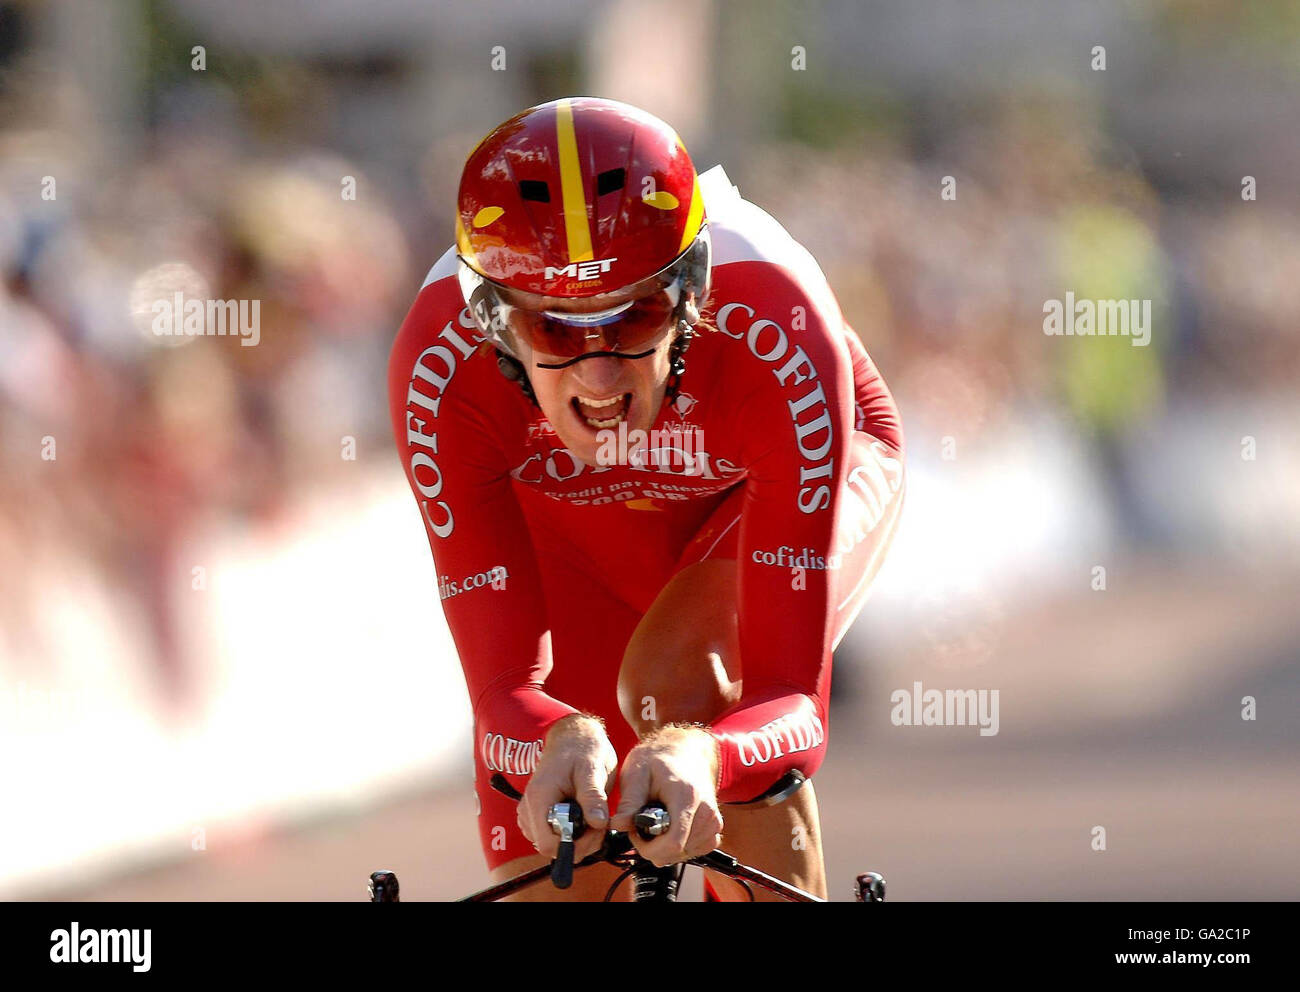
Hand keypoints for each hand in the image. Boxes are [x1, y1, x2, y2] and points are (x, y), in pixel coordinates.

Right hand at [517, 714, 617, 861]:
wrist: (574, 736)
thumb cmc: (583, 749)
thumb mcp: (592, 770)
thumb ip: (593, 797)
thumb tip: (598, 823)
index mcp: (539, 797)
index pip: (547, 844)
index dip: (573, 845)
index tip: (594, 831)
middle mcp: (529, 808)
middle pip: (549, 847)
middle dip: (579, 842)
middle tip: (600, 823)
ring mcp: (532, 812)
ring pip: (552, 844)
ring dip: (577, 839)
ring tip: (594, 816)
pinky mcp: (539, 814)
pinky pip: (553, 836)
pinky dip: (571, 834)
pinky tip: (585, 817)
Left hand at [611, 725, 722, 866]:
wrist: (685, 752)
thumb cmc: (659, 760)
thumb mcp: (637, 773)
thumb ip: (629, 801)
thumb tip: (617, 825)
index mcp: (687, 797)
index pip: (672, 843)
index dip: (647, 847)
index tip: (635, 831)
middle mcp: (707, 812)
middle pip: (676, 851)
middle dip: (652, 846)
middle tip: (640, 823)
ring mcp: (714, 822)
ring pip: (683, 854)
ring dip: (664, 846)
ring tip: (655, 820)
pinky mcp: (715, 829)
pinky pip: (693, 851)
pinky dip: (677, 845)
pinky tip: (668, 826)